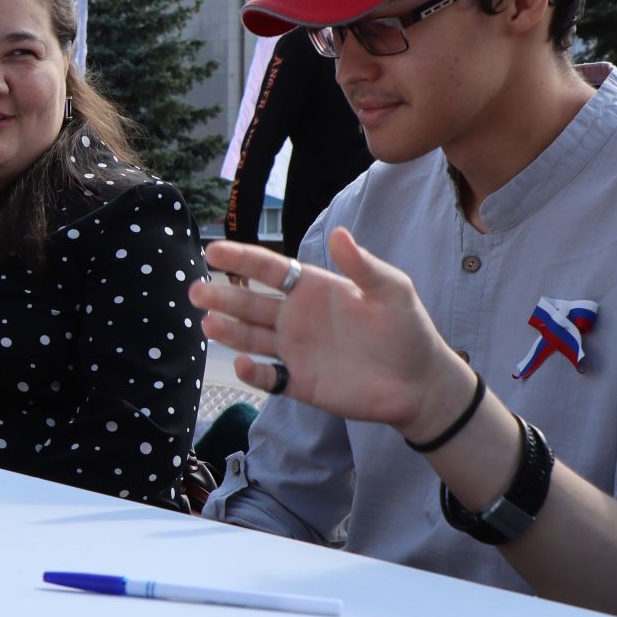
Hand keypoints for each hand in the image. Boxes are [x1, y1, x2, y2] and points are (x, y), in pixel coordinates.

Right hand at [189, 230, 472, 437]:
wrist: (419, 383)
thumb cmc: (407, 330)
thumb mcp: (391, 291)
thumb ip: (362, 266)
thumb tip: (339, 233)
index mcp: (313, 288)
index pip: (269, 269)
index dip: (241, 258)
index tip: (213, 250)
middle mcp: (296, 317)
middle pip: (250, 302)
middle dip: (223, 295)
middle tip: (196, 289)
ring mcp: (294, 350)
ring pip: (251, 338)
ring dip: (229, 331)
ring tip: (209, 324)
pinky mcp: (299, 382)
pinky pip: (269, 377)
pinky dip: (254, 373)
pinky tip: (244, 365)